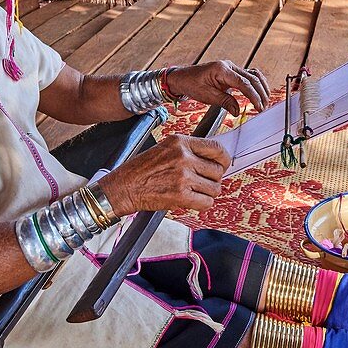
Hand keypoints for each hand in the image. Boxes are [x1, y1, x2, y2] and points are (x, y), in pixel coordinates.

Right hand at [98, 135, 231, 214]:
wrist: (124, 187)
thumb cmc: (142, 169)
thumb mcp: (165, 149)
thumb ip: (189, 151)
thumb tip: (214, 160)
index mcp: (181, 142)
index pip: (216, 148)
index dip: (223, 159)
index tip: (223, 165)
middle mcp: (184, 157)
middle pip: (218, 171)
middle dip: (213, 179)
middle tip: (202, 183)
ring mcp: (183, 176)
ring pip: (214, 188)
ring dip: (207, 193)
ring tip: (193, 192)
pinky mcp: (180, 195)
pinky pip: (206, 202)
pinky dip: (202, 205)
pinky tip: (191, 201)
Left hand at [166, 61, 269, 115]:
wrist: (183, 77)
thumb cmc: (191, 84)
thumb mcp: (206, 96)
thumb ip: (224, 102)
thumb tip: (237, 111)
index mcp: (222, 70)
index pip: (243, 83)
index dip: (253, 96)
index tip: (259, 107)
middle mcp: (229, 66)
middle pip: (252, 78)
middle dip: (260, 93)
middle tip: (263, 107)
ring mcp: (231, 67)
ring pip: (253, 75)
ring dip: (261, 87)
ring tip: (264, 101)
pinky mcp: (231, 72)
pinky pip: (248, 75)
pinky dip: (255, 84)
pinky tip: (259, 93)